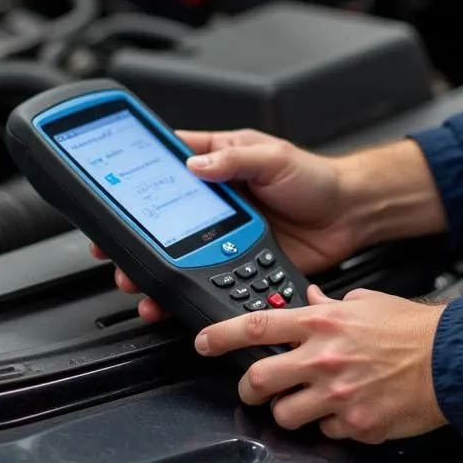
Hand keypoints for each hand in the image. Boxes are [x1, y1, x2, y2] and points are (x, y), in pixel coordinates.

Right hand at [92, 128, 358, 321]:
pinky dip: (188, 295)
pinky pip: (208, 281)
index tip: (112, 195)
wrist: (350, 215)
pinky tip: (172, 305)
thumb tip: (195, 164)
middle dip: (134, 241)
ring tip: (136, 286)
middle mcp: (217, 203)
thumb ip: (235, 160)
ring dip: (154, 274)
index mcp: (220, 167)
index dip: (138, 181)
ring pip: (180, 257)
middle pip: (164, 221)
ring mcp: (226, 236)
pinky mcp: (241, 264)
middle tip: (113, 255)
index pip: (170, 168)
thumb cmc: (315, 177)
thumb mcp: (274, 157)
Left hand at [195, 284, 448, 443]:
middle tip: (253, 389)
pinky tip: (346, 412)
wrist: (452, 360)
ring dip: (288, 412)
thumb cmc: (413, 330)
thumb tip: (313, 300)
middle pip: (259, 380)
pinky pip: (326, 432)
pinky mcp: (356, 424)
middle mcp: (323, 358)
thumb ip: (333, 305)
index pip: (256, 327)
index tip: (203, 342)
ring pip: (285, 415)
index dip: (220, 335)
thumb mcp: (367, 303)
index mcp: (322, 324)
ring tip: (305, 404)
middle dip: (248, 388)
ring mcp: (337, 395)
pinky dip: (330, 425)